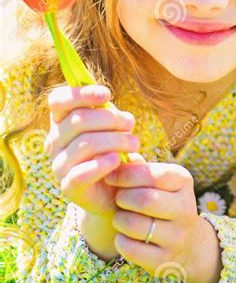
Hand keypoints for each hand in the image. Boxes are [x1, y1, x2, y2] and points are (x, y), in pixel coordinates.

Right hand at [45, 84, 140, 217]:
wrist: (116, 189)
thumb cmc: (113, 149)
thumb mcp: (110, 126)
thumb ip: (104, 110)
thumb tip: (105, 98)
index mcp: (60, 122)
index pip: (58, 100)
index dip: (81, 93)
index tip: (107, 94)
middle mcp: (54, 142)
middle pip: (78, 120)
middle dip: (111, 118)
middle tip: (130, 124)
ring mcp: (58, 165)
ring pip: (85, 143)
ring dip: (116, 140)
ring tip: (134, 143)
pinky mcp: (68, 187)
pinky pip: (82, 173)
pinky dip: (103, 164)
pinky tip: (118, 160)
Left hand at [104, 161, 222, 282]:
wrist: (185, 242)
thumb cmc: (161, 200)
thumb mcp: (156, 180)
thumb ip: (136, 167)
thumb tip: (113, 155)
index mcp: (183, 181)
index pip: (153, 174)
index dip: (126, 175)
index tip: (110, 176)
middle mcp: (185, 208)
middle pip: (145, 199)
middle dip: (123, 198)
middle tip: (118, 199)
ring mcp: (177, 236)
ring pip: (136, 225)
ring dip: (120, 220)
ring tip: (120, 217)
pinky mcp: (165, 260)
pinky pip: (132, 249)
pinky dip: (121, 241)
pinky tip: (123, 236)